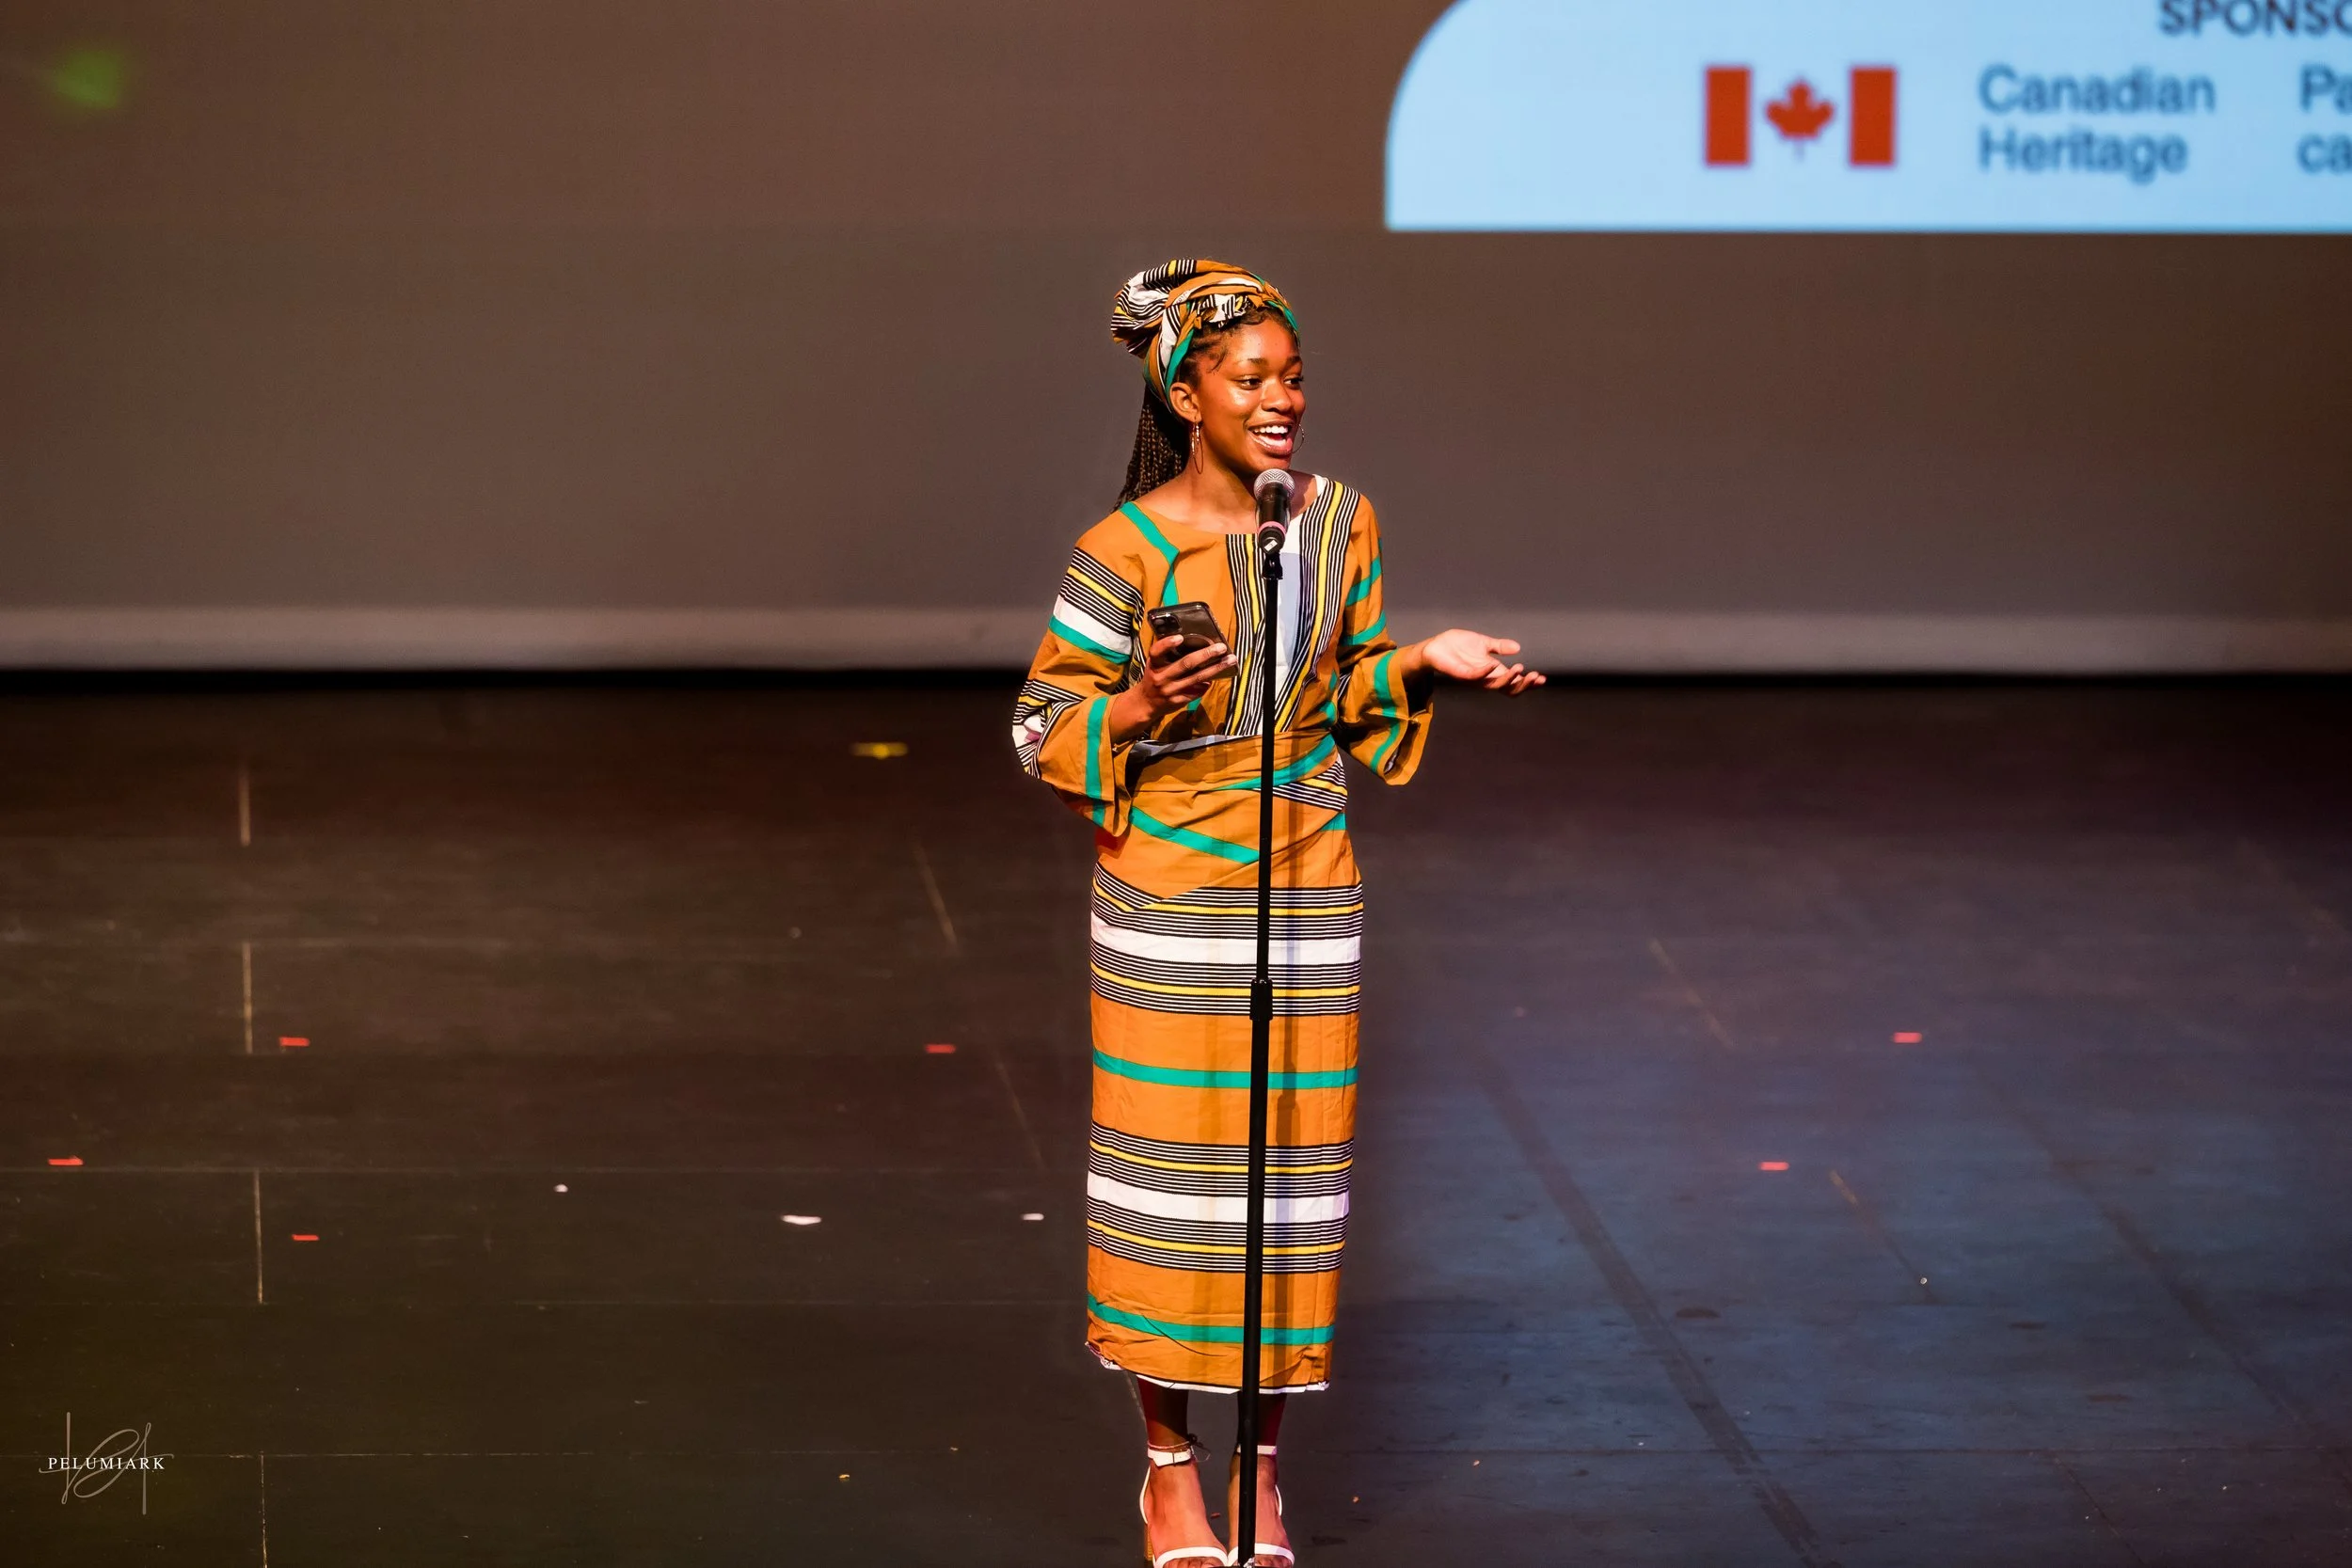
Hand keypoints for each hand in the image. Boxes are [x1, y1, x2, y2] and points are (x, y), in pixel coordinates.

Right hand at [1107, 635, 1234, 741]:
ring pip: (1196, 678)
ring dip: (1215, 669)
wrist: (1145, 704)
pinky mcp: (1177, 701)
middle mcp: (1161, 677)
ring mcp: (1169, 690)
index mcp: (1154, 664)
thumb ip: (1168, 656)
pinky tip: (1216, 678)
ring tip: (1229, 660)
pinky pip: (1196, 692)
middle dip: (1205, 654)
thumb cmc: (1154, 678)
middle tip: (1221, 647)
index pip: (1157, 651)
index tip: (1180, 638)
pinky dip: (1206, 685)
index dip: (1167, 644)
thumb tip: (1196, 646)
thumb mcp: (1155, 665)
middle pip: (1185, 664)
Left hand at [1411, 629, 1544, 694]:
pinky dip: (1485, 672)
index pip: (1513, 682)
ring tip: (1520, 669)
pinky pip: (1475, 677)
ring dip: (1509, 679)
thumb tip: (1518, 647)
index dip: (1528, 683)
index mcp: (1493, 671)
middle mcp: (1486, 677)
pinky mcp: (1461, 674)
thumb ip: (1499, 646)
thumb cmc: (1457, 646)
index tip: (1542, 678)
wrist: (1436, 646)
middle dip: (1523, 684)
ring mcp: (1474, 677)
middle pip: (1508, 689)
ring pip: (1495, 685)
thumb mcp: (1483, 643)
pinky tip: (1494, 665)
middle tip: (1535, 676)